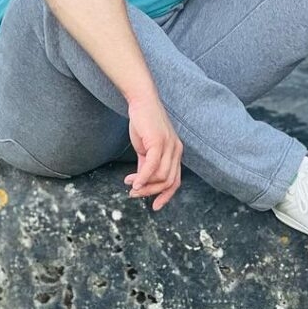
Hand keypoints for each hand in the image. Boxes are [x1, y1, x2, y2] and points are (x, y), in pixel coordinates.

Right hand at [123, 96, 182, 210]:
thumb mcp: (146, 148)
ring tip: (130, 185)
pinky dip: (142, 178)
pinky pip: (152, 167)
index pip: (175, 181)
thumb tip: (141, 183)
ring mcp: (169, 146)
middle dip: (150, 192)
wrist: (141, 101)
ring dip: (144, 186)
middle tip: (134, 194)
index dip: (166, 196)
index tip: (154, 206)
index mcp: (176, 152)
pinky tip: (133, 182)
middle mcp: (176, 150)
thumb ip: (147, 165)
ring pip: (160, 176)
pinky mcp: (159, 142)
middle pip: (168, 182)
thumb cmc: (144, 123)